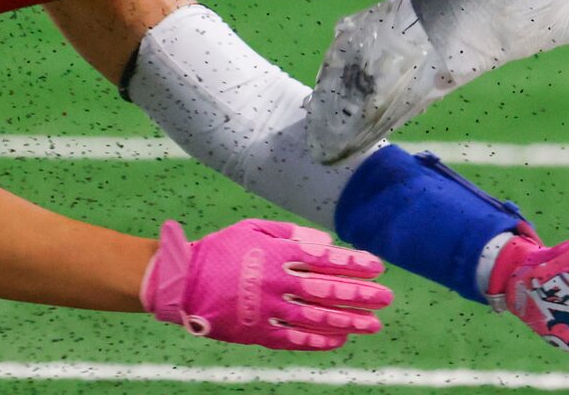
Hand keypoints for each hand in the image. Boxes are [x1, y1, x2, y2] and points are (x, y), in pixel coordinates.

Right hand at [141, 218, 391, 351]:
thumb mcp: (256, 228)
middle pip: (328, 290)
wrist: (182, 281)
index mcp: (278, 254)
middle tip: (386, 298)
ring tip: (373, 324)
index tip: (378, 267)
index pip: (327, 260)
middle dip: (361, 295)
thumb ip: (293, 235)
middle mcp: (277, 282)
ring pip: (316, 318)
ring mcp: (267, 309)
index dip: (355, 264)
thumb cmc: (222, 249)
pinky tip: (339, 340)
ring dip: (348, 321)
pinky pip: (293, 338)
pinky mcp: (256, 332)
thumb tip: (328, 244)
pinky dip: (318, 340)